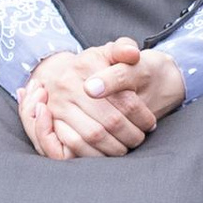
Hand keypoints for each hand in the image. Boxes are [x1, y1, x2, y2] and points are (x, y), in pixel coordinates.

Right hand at [20, 37, 188, 157]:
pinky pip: (73, 145)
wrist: (63, 74)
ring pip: (94, 135)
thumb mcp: (111, 52)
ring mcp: (57, 104)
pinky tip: (106, 153)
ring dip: (114, 147)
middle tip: (139, 139)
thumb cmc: (97, 66)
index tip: (151, 123)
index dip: (141, 115)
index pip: (123, 98)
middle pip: (110, 120)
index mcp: (87, 63)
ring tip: (126, 147)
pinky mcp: (51, 121)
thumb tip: (132, 53)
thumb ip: (124, 48)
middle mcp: (68, 83)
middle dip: (130, 134)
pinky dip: (94, 154)